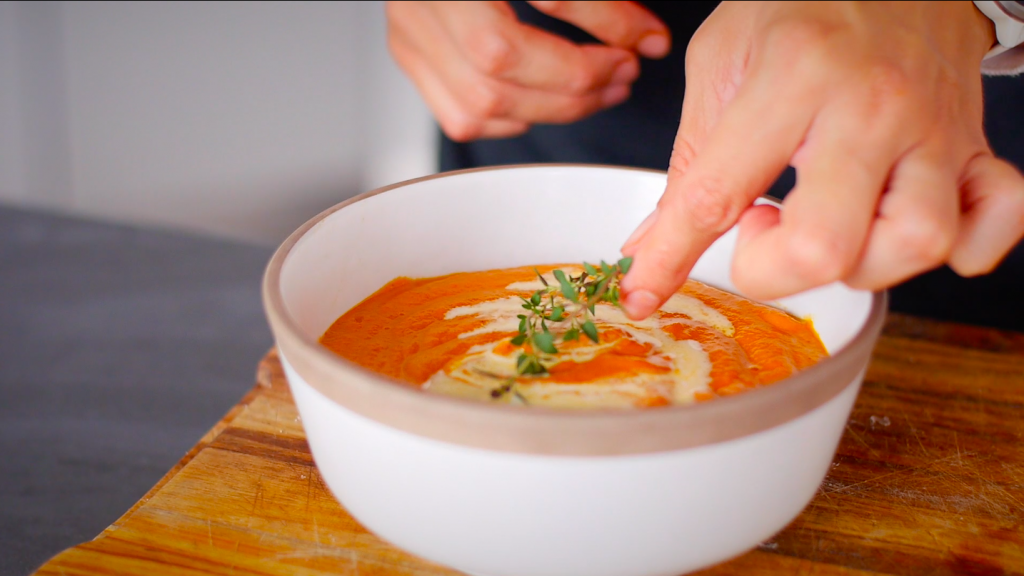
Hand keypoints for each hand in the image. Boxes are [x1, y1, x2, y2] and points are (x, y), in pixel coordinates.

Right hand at [386, 1, 670, 141]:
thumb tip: (649, 40)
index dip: (604, 24)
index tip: (641, 43)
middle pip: (500, 61)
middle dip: (576, 83)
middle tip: (621, 74)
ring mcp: (409, 27)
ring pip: (479, 101)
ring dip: (550, 109)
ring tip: (593, 93)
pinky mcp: (408, 51)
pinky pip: (459, 114)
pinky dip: (508, 120)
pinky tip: (540, 103)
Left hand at [620, 1, 1023, 318]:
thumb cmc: (799, 9)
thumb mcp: (720, 63)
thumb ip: (690, 162)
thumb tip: (652, 246)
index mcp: (793, 76)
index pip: (717, 196)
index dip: (670, 257)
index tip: (642, 291)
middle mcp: (872, 106)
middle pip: (827, 245)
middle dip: (773, 271)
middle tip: (759, 231)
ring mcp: (933, 129)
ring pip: (918, 244)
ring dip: (860, 264)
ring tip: (828, 225)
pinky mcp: (973, 146)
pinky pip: (997, 220)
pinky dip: (964, 248)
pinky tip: (903, 227)